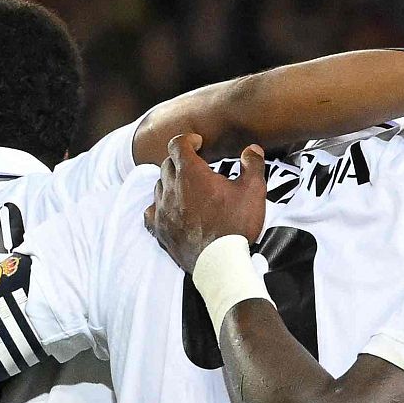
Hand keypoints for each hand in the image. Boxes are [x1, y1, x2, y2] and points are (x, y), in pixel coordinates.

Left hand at [146, 134, 267, 272]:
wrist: (220, 263)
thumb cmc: (236, 225)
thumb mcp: (253, 191)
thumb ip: (252, 165)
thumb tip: (252, 149)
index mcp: (191, 173)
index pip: (178, 144)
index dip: (188, 139)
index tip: (198, 143)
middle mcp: (171, 188)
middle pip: (167, 164)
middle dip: (181, 160)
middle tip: (196, 166)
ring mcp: (162, 209)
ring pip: (159, 185)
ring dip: (170, 182)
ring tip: (187, 188)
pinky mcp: (159, 229)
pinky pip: (150, 210)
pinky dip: (158, 205)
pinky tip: (168, 208)